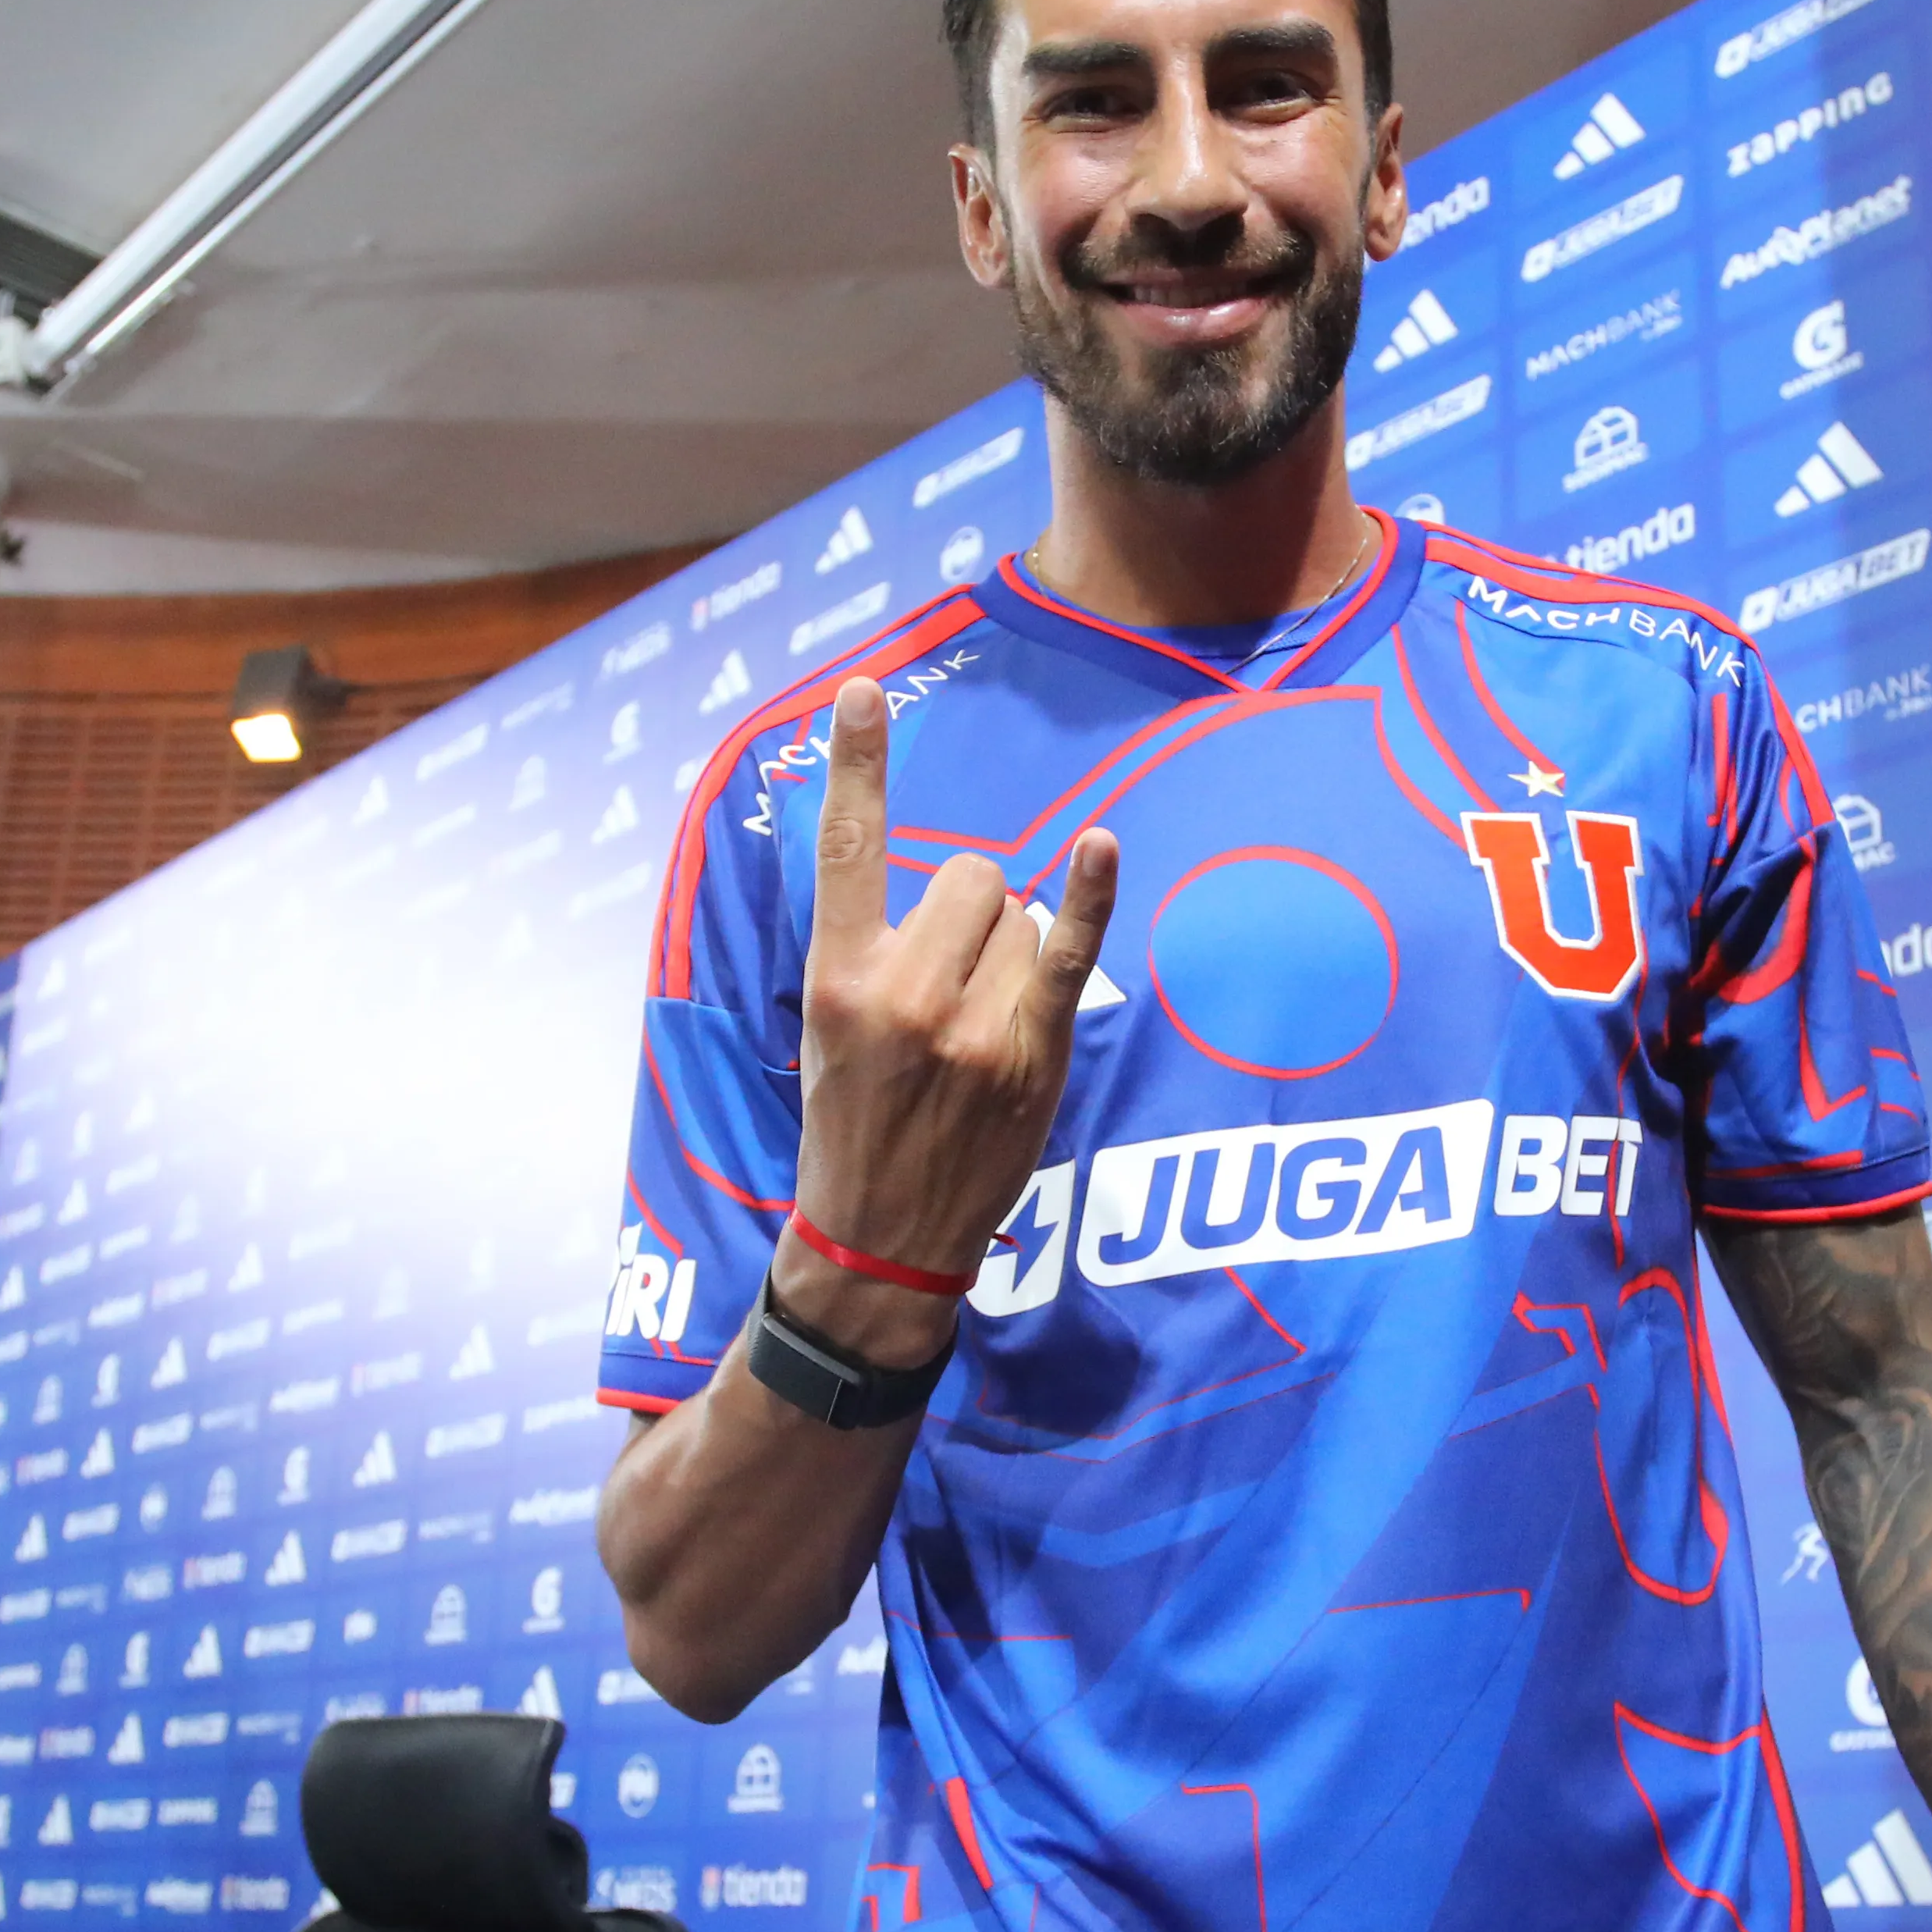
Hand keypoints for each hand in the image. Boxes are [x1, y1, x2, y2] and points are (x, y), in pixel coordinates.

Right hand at [787, 673, 1118, 1363]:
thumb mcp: (831, 1030)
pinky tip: (1100, 847)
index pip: (845, 849)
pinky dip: (1090, 898)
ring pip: (1018, 915)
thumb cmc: (853, 1126)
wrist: (878, 1240)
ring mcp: (970, 1024)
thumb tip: (955, 888)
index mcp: (836, 976)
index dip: (854, 763)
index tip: (863, 691)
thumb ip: (874, 951)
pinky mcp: (1030, 1052)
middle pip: (969, 876)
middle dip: (970, 911)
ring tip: (981, 1021)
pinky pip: (1069, 954)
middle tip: (951, 984)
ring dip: (1013, 947)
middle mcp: (902, 990)